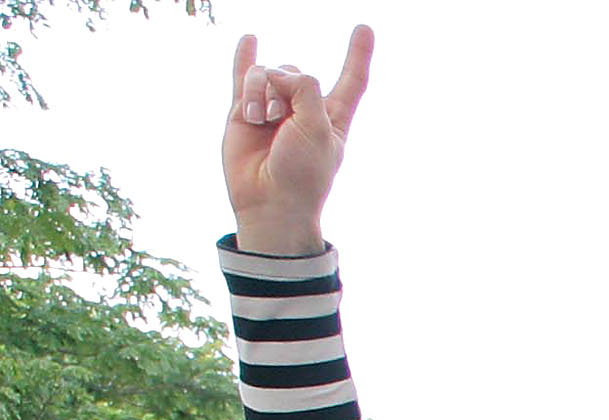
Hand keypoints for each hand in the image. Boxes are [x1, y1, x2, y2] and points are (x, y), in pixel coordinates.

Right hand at [223, 27, 371, 257]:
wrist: (269, 202)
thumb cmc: (302, 174)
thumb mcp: (317, 130)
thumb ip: (305, 91)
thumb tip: (277, 73)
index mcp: (332, 117)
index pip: (351, 81)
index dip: (358, 55)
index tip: (364, 28)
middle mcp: (304, 109)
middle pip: (295, 72)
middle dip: (284, 84)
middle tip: (278, 119)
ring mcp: (272, 109)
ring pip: (264, 74)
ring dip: (258, 91)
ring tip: (258, 119)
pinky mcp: (243, 112)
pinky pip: (242, 76)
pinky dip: (245, 57)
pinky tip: (250, 39)